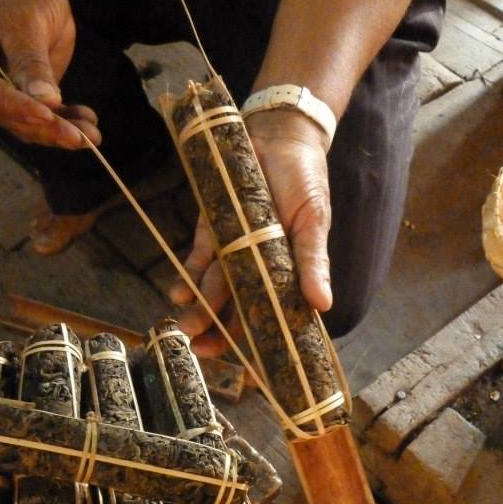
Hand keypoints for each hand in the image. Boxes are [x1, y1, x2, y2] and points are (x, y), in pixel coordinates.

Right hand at [0, 0, 100, 148]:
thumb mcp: (26, 19)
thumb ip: (31, 60)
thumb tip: (44, 101)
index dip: (14, 106)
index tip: (47, 115)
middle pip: (5, 114)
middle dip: (44, 127)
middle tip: (80, 138)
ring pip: (26, 123)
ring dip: (60, 131)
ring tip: (92, 135)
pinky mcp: (22, 97)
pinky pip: (42, 118)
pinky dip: (67, 122)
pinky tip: (89, 123)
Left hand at [169, 109, 332, 356]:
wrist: (277, 135)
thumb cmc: (304, 179)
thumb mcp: (314, 221)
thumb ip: (313, 262)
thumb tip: (323, 305)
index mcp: (288, 272)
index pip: (274, 315)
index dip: (263, 342)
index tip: (252, 368)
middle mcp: (258, 267)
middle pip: (238, 309)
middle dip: (219, 332)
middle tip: (202, 350)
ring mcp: (233, 250)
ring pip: (214, 290)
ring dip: (199, 309)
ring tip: (186, 327)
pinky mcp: (212, 231)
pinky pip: (199, 260)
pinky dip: (189, 276)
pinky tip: (179, 290)